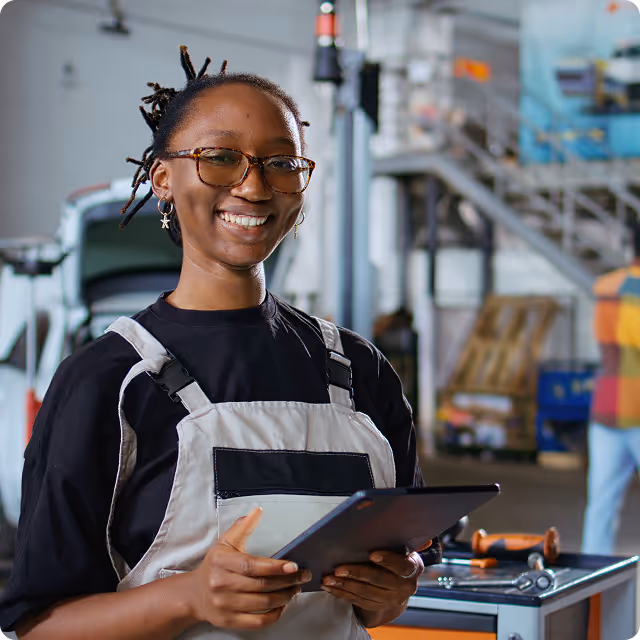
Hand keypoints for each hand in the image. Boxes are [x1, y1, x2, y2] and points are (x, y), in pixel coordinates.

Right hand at [186, 508, 311, 630]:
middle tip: (303, 575)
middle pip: (261, 585)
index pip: (252, 565)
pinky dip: (274, 615)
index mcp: (221, 562)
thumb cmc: (214, 566)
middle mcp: (221, 584)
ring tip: (296, 588)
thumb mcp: (224, 543)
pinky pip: (257, 622)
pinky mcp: (229, 621)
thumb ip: (243, 526)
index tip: (293, 565)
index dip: (274, 566)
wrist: (194, 594)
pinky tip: (282, 605)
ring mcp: (224, 605)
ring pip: (262, 603)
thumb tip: (257, 511)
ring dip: (284, 597)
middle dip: (287, 581)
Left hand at [320, 550, 424, 627]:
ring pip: (365, 593)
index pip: (402, 565)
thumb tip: (425, 538)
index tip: (373, 554)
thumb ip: (408, 540)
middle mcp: (405, 587)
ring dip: (344, 585)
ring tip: (329, 578)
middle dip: (357, 573)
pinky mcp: (377, 607)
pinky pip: (358, 601)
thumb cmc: (399, 557)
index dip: (388, 560)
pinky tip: (330, 587)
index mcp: (413, 568)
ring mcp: (391, 599)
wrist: (400, 586)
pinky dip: (342, 593)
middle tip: (339, 568)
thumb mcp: (405, 547)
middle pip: (379, 580)